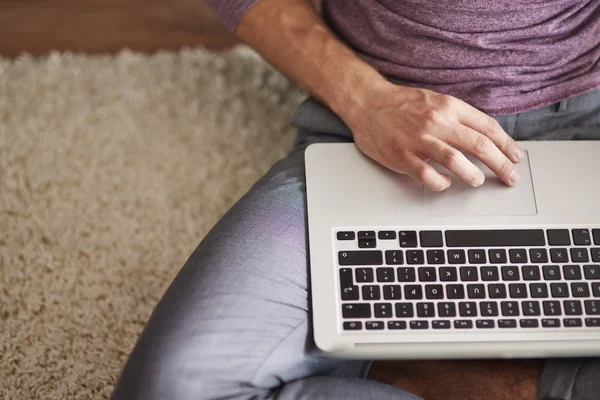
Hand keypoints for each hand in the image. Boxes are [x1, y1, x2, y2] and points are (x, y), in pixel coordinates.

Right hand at [339, 82, 523, 190]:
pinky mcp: (402, 155)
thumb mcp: (434, 101)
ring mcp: (419, 140)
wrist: (366, 102)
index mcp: (448, 106)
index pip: (487, 127)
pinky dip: (440, 183)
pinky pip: (427, 175)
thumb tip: (484, 137)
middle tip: (510, 178)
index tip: (516, 157)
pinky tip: (444, 183)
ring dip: (473, 174)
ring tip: (477, 181)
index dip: (507, 145)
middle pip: (479, 145)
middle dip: (501, 165)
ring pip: (456, 160)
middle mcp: (437, 122)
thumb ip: (457, 117)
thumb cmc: (400, 104)